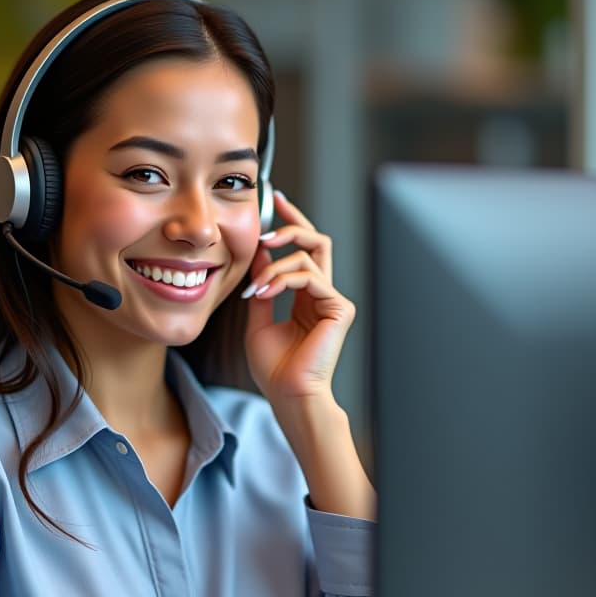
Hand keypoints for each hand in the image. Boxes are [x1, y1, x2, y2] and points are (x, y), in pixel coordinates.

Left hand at [243, 191, 354, 406]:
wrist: (288, 394)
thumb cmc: (274, 369)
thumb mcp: (258, 321)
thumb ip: (262, 287)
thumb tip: (259, 256)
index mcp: (307, 298)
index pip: (305, 250)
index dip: (292, 223)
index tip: (277, 202)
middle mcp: (323, 295)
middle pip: (318, 241)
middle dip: (292, 227)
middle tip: (266, 231)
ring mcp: (334, 300)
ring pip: (309, 256)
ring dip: (274, 267)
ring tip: (256, 288)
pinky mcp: (339, 307)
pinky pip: (309, 277)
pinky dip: (282, 280)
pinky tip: (264, 294)